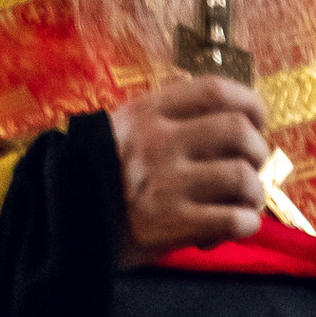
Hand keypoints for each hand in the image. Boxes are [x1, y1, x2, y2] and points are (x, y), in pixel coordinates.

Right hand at [108, 76, 271, 267]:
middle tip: (250, 167)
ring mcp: (164, 183)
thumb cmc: (102, 177)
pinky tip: (234, 226)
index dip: (251, 102)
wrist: (57, 225)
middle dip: (258, 150)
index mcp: (147, 113)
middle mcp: (157, 142)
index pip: (216, 90)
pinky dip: (245, 224)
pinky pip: (233, 219)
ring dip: (254, 193)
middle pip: (240, 131)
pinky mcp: (167, 224)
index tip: (258, 120)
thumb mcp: (125, 131)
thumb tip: (237, 118)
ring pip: (242, 176)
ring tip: (243, 202)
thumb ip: (171, 119)